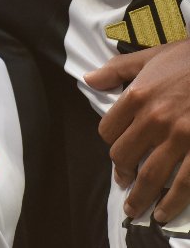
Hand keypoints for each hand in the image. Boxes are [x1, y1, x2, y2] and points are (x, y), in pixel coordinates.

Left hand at [85, 41, 189, 222]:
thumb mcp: (150, 57)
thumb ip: (117, 70)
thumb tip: (90, 79)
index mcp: (137, 96)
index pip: (108, 130)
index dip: (109, 142)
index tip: (115, 149)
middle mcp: (154, 119)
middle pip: (123, 155)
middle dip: (121, 172)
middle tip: (124, 181)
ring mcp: (180, 138)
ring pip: (150, 176)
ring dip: (140, 197)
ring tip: (135, 210)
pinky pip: (184, 183)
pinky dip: (172, 202)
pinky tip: (163, 213)